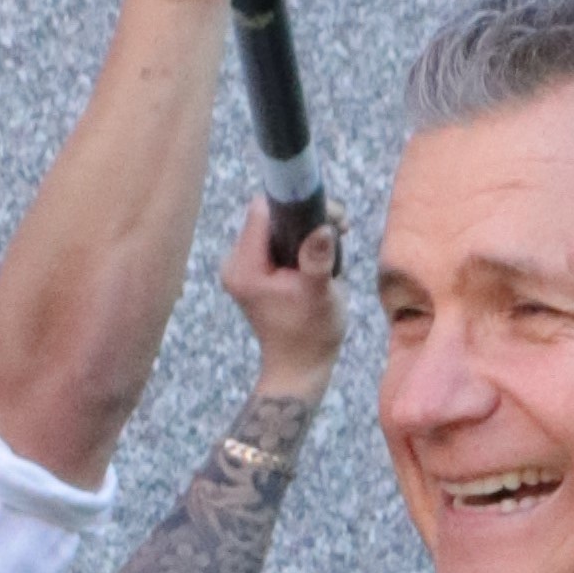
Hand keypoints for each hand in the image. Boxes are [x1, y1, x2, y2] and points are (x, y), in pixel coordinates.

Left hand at [218, 191, 343, 391]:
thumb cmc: (309, 335)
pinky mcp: (255, 270)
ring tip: (330, 249)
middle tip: (336, 232)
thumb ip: (318, 258)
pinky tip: (317, 257)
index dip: (295, 205)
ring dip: (306, 229)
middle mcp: (236, 262)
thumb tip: (325, 227)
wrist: (299, 367)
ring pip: (278, 224)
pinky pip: (279, 239)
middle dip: (305, 217)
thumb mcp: (319, 295)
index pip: (263, 209)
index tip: (324, 217)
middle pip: (271, 214)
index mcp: (244, 267)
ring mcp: (244, 266)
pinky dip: (300, 241)